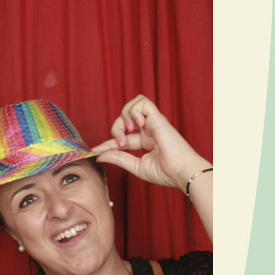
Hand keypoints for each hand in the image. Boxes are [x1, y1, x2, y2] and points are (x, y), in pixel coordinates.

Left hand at [92, 95, 207, 194]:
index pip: (122, 137)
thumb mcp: (136, 166)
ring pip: (132, 105)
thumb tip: (100, 155)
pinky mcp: (157, 117)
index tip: (94, 150)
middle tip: (121, 144)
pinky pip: (141, 102)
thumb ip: (119, 158)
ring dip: (124, 117)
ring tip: (129, 132)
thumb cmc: (165, 172)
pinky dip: (134, 111)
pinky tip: (137, 125)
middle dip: (116, 129)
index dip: (107, 143)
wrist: (179, 172)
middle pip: (124, 118)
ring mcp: (152, 122)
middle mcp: (148, 130)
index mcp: (145, 141)